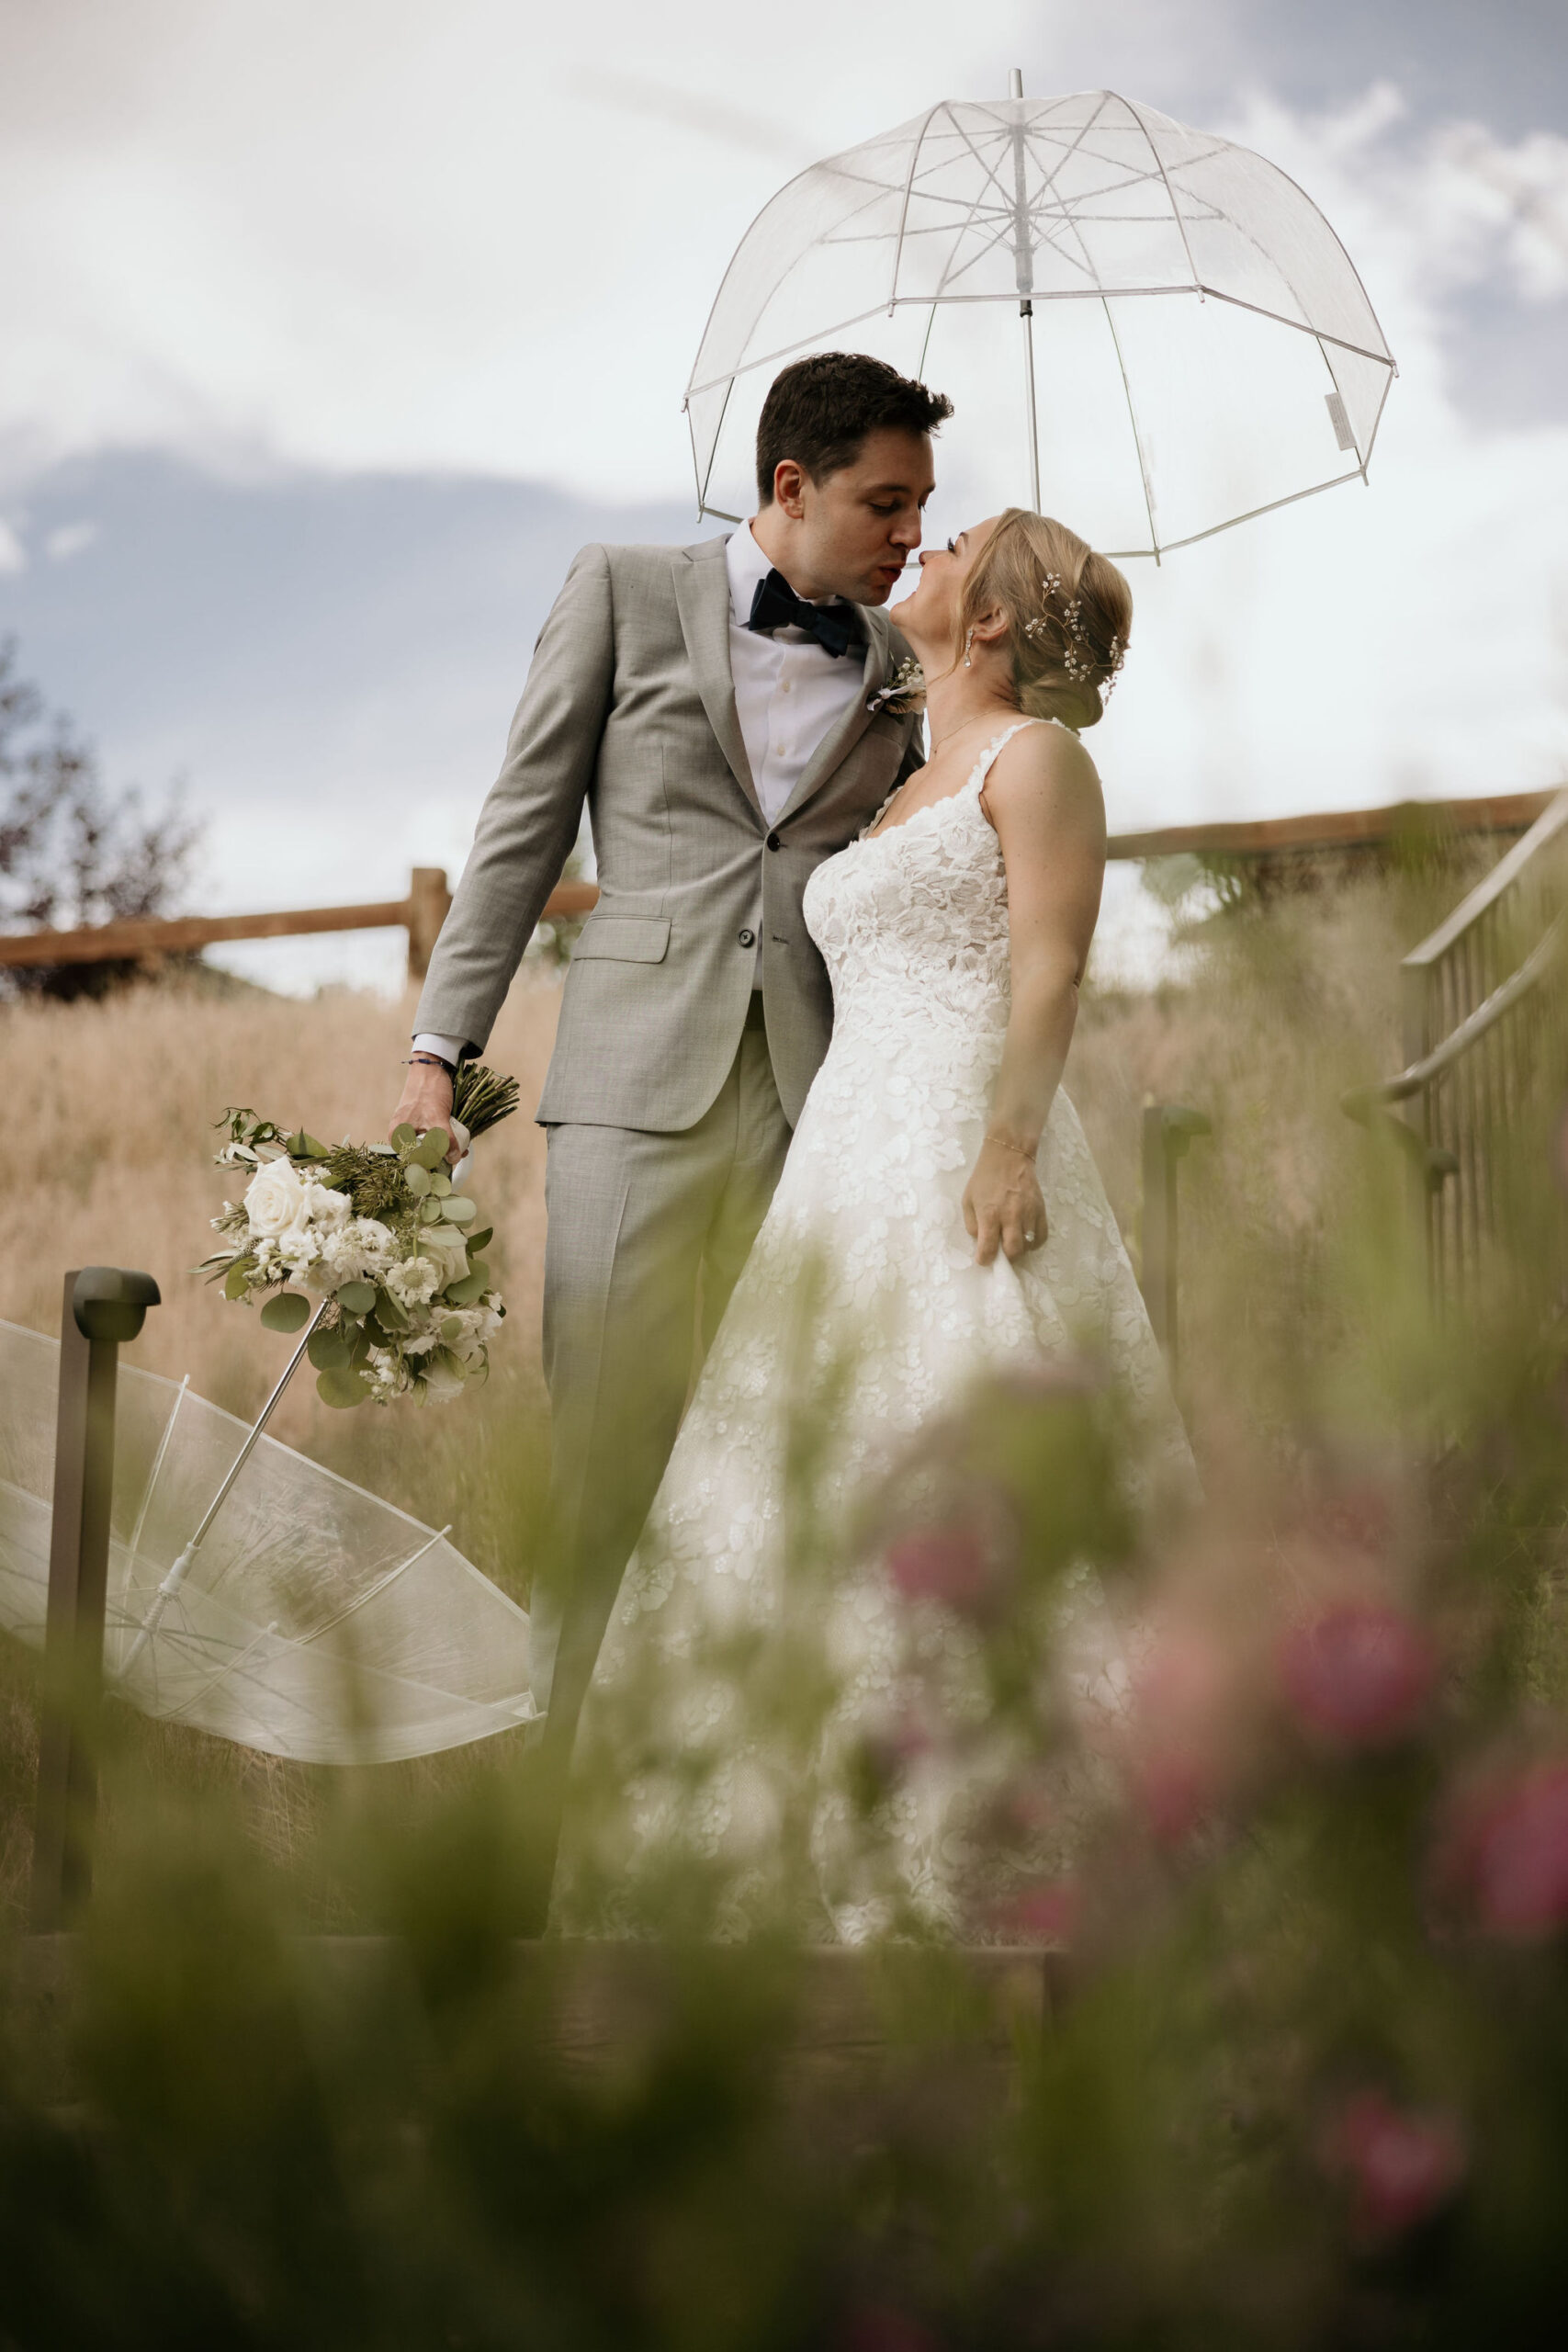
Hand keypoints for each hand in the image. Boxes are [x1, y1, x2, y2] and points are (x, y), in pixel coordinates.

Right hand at [388, 1061, 457, 1164]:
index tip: (447, 1169)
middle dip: (442, 1159)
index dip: (430, 1169)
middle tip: (458, 1155)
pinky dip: (446, 1140)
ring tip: (461, 1149)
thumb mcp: (438, 1118)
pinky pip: (435, 1137)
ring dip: (446, 1150)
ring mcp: (413, 1129)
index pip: (412, 1163)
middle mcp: (402, 1135)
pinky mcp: (424, 1123)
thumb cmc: (429, 1091)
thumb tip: (453, 1159)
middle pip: (422, 1157)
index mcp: (397, 1137)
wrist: (433, 1067)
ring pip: (430, 1147)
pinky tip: (459, 1140)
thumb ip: (446, 1140)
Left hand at [963, 1137, 1046, 1266]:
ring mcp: (1029, 1213)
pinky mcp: (1041, 1209)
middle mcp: (1011, 1216)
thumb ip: (972, 1225)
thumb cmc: (984, 1179)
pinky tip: (1026, 1236)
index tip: (983, 1259)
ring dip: (1019, 1249)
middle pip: (1014, 1252)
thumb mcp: (968, 1200)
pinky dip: (1034, 1243)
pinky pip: (1042, 1237)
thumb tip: (981, 1242)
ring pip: (1029, 1246)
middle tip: (1001, 1251)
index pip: (988, 1248)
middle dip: (1006, 1258)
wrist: (1008, 1156)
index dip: (984, 1259)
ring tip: (1012, 1241)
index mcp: (989, 1214)